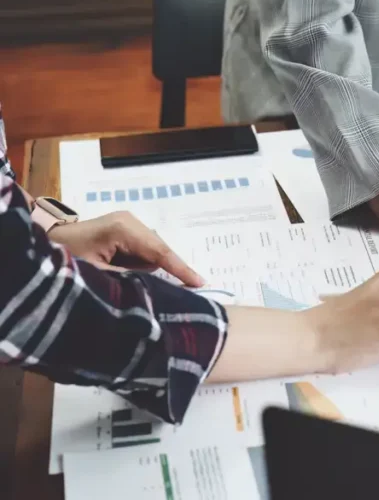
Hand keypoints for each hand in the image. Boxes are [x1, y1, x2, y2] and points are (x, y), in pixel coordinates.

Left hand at [48, 211, 203, 286]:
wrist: (42, 243)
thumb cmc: (64, 259)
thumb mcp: (97, 274)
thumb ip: (130, 280)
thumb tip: (159, 291)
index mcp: (123, 228)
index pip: (159, 251)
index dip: (181, 269)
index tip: (201, 283)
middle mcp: (129, 221)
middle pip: (160, 249)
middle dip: (170, 270)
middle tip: (185, 292)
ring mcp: (127, 223)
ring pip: (154, 250)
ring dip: (156, 268)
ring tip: (160, 287)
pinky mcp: (124, 230)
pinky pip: (145, 250)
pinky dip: (146, 265)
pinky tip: (144, 276)